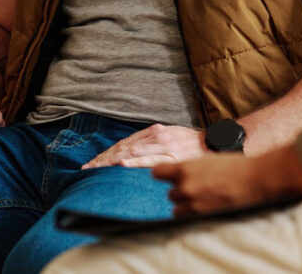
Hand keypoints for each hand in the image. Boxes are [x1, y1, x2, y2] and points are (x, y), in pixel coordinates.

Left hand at [83, 124, 206, 168]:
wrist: (213, 143)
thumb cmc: (190, 144)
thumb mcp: (168, 137)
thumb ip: (151, 144)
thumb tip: (131, 153)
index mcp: (152, 132)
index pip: (123, 143)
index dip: (106, 153)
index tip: (93, 163)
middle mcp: (154, 136)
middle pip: (122, 147)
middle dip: (103, 158)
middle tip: (88, 168)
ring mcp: (162, 145)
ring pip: (131, 152)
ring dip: (112, 160)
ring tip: (97, 168)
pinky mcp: (171, 154)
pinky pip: (149, 158)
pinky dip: (135, 160)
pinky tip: (122, 164)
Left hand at [153, 144, 301, 216]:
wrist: (255, 178)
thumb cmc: (234, 166)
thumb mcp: (206, 160)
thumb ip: (190, 168)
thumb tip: (177, 174)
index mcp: (184, 168)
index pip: (157, 172)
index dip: (164, 174)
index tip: (168, 175)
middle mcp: (184, 186)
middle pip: (170, 193)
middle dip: (181, 191)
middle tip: (198, 188)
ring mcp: (193, 203)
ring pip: (178, 207)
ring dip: (187, 204)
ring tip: (204, 198)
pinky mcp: (202, 216)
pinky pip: (186, 218)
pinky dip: (193, 214)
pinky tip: (205, 207)